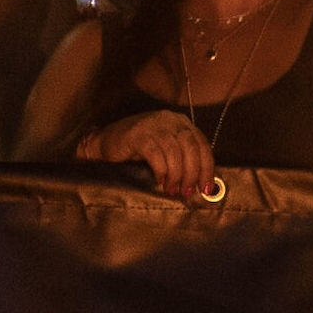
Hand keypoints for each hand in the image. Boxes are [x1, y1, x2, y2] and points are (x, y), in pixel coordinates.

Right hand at [77, 108, 217, 198]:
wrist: (105, 142)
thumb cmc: (139, 151)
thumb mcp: (167, 151)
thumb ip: (183, 160)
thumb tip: (201, 185)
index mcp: (182, 123)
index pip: (202, 145)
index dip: (207, 168)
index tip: (206, 188)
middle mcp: (170, 120)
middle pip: (190, 147)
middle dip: (192, 173)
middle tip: (187, 192)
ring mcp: (153, 124)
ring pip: (174, 151)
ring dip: (176, 174)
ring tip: (172, 190)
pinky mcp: (137, 133)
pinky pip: (155, 153)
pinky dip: (160, 170)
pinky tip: (159, 181)